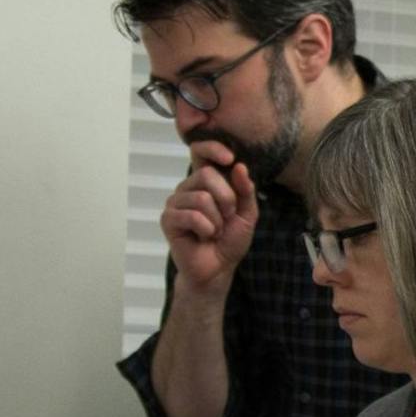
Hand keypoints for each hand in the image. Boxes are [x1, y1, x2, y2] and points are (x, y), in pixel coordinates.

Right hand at [159, 140, 259, 296]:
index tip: (229, 158)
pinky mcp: (168, 219)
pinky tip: (204, 237)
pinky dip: (206, 229)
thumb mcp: (247, 213)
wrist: (218, 269)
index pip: (201, 151)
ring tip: (215, 231)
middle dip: (226, 199)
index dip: (212, 148)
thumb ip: (246, 190)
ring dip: (217, 220)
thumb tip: (239, 165)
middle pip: (206, 174)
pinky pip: (191, 215)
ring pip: (201, 197)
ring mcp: (175, 202)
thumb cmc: (230, 240)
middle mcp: (188, 187)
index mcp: (205, 181)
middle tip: (227, 217)